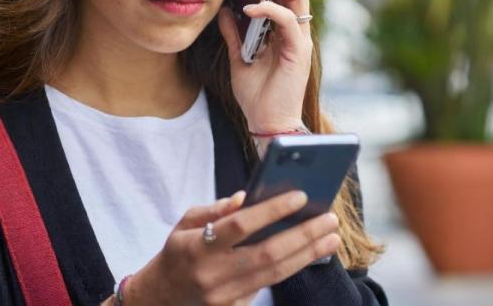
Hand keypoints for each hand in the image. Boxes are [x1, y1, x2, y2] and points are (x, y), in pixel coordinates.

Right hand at [121, 190, 340, 305]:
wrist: (161, 299)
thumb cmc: (177, 254)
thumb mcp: (184, 224)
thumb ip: (214, 210)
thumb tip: (246, 198)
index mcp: (198, 247)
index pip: (241, 225)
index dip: (272, 210)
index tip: (300, 195)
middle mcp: (214, 274)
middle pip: (268, 253)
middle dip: (303, 234)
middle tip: (329, 219)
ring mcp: (226, 296)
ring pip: (276, 273)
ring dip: (308, 254)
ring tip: (331, 238)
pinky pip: (269, 286)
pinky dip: (291, 268)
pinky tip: (310, 254)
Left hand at [217, 0, 312, 133]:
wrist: (266, 123)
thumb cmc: (256, 95)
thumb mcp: (238, 57)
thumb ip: (234, 33)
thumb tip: (223, 9)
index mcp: (282, 27)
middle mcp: (295, 28)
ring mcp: (299, 38)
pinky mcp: (299, 51)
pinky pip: (288, 19)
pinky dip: (269, 9)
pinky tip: (248, 9)